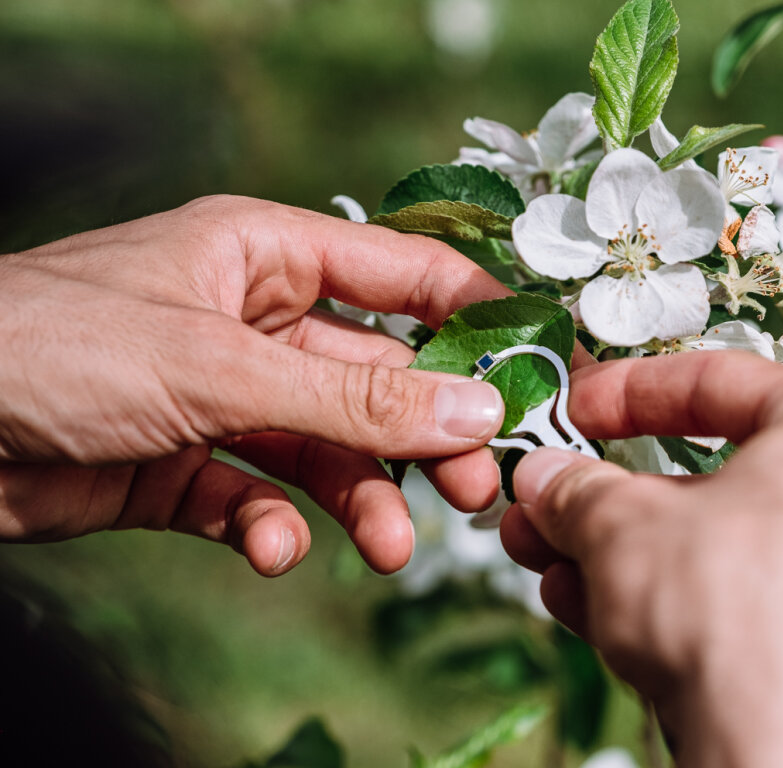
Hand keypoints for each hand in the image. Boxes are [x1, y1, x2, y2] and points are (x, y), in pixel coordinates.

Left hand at [0, 195, 509, 574]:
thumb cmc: (50, 345)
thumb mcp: (220, 367)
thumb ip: (353, 399)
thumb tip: (473, 408)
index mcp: (264, 258)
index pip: (401, 274)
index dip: (473, 315)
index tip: (534, 368)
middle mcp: (251, 325)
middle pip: (374, 379)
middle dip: (425, 437)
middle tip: (475, 491)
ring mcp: (220, 398)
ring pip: (325, 451)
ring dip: (362, 501)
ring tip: (388, 549)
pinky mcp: (185, 466)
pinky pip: (257, 499)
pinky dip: (274, 530)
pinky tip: (272, 550)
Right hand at [501, 351, 782, 766]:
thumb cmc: (733, 619)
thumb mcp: (620, 525)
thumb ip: (576, 488)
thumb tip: (545, 479)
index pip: (720, 381)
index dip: (626, 391)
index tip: (573, 408)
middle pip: (719, 481)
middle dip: (613, 497)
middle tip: (551, 502)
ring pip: (727, 555)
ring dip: (628, 557)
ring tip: (552, 565)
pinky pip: (753, 614)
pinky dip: (676, 608)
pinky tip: (597, 615)